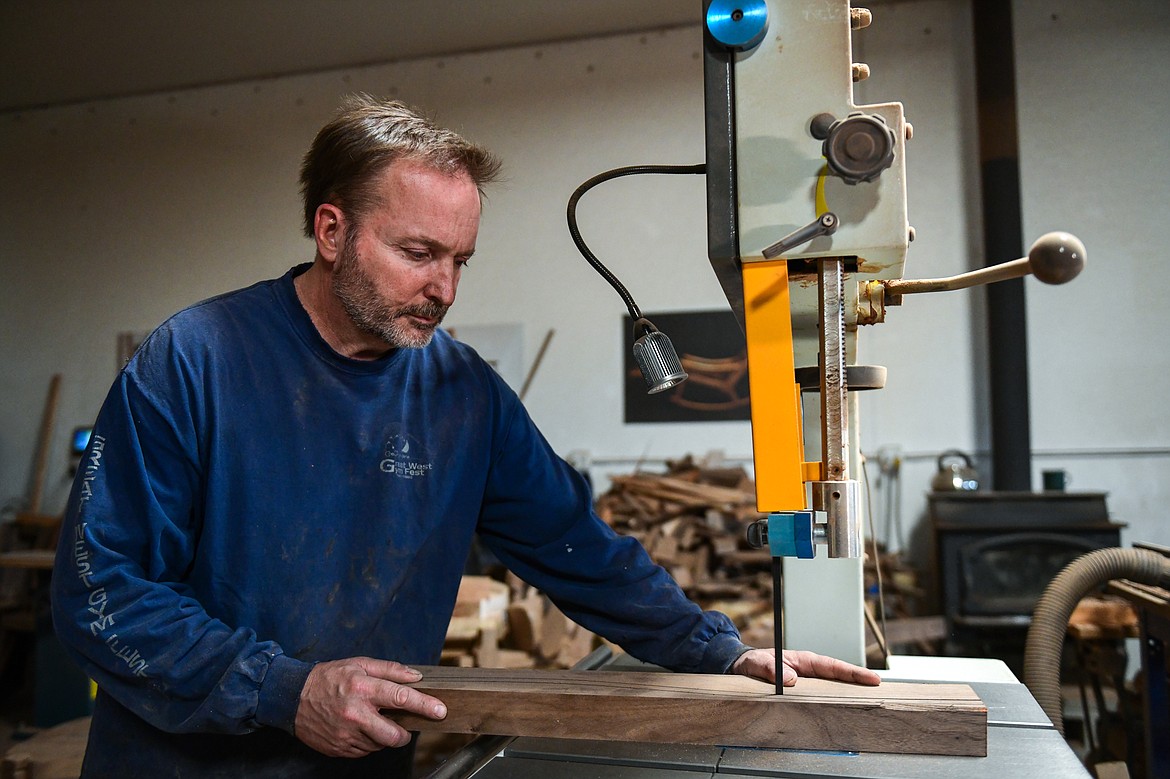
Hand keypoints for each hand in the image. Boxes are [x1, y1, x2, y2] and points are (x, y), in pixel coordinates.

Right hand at [294, 657, 446, 757]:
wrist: (292, 697)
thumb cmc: (328, 678)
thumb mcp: (359, 664)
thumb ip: (390, 670)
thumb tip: (416, 676)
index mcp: (362, 689)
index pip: (401, 698)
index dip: (424, 705)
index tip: (440, 711)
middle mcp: (355, 714)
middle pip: (394, 734)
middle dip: (404, 733)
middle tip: (404, 725)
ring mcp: (346, 735)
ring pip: (379, 744)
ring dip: (382, 735)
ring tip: (369, 719)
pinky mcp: (339, 748)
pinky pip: (365, 750)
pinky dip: (367, 741)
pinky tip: (358, 727)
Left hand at [732, 648, 880, 687]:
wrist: (741, 666)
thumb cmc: (750, 663)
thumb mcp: (756, 664)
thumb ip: (769, 669)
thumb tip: (791, 679)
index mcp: (802, 660)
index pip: (832, 665)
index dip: (852, 672)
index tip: (871, 678)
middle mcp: (808, 669)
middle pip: (839, 675)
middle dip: (859, 681)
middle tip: (880, 689)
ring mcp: (807, 679)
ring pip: (833, 685)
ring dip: (850, 691)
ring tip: (871, 699)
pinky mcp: (803, 689)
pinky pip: (823, 693)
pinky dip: (836, 698)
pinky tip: (846, 707)